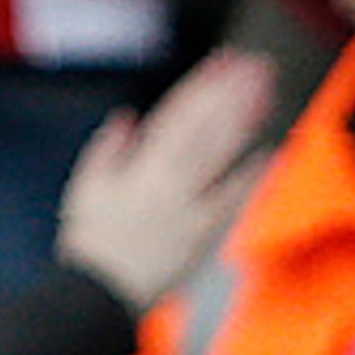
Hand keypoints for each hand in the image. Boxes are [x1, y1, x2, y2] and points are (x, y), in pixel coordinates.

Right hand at [54, 49, 272, 308]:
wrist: (95, 294)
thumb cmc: (91, 243)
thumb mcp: (84, 189)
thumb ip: (107, 150)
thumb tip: (127, 117)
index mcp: (138, 166)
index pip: (178, 112)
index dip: (204, 83)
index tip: (226, 60)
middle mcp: (165, 180)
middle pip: (205, 126)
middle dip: (233, 92)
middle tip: (260, 65)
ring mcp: (186, 206)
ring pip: (219, 154)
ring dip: (246, 120)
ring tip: (268, 93)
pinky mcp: (201, 234)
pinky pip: (229, 201)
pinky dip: (249, 176)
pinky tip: (269, 152)